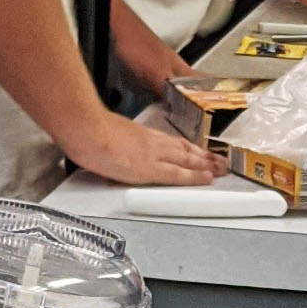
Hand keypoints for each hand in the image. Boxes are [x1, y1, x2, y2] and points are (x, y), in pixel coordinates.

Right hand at [63, 104, 218, 187]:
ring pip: (187, 160)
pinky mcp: (148, 168)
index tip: (203, 153)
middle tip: (222, 162)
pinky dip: (193, 176)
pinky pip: (177, 174)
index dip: (191, 149)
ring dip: (206, 165)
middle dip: (205, 157)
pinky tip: (205, 179)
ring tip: (221, 170)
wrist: (84, 128)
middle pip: (185, 150)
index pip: (174, 142)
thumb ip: (121, 144)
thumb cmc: (90, 130)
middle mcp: (152, 143)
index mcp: (143, 135)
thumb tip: (121, 151)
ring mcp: (152, 155)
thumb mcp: (111, 134)